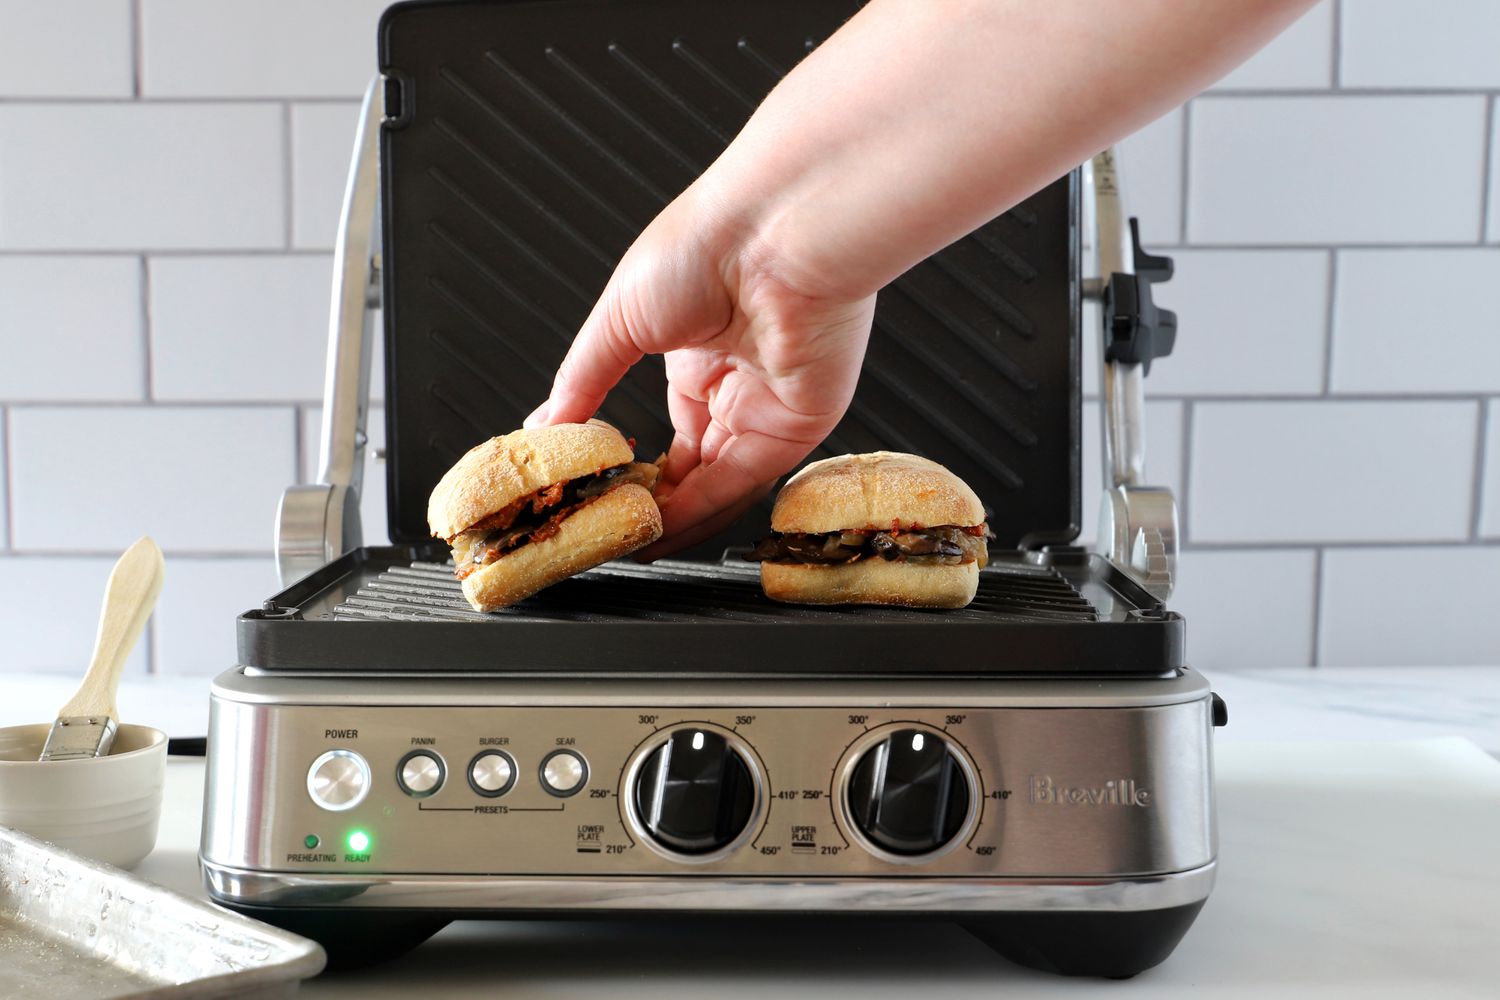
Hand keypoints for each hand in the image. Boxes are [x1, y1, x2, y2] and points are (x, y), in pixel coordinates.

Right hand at [526, 187, 874, 557]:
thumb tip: (543, 426)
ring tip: (624, 543)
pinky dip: (700, 512)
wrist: (774, 233)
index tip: (600, 497)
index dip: (636, 469)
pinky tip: (660, 530)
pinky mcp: (797, 426)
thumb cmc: (704, 246)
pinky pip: (741, 483)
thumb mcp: (618, 321)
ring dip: (672, 520)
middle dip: (651, 504)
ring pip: (717, 484)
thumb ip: (582, 382)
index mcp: (700, 351)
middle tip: (608, 534)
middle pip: (695, 465)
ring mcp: (770, 408)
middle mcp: (738, 383)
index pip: (671, 429)